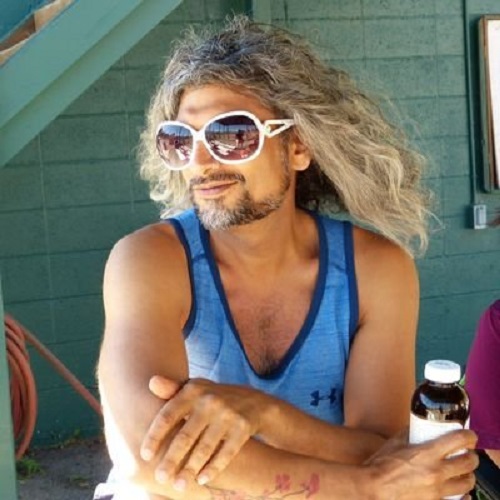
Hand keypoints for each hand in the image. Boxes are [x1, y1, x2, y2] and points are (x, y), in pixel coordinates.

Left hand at [140, 376, 269, 489]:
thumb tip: (151, 382)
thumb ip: (172, 389)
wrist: (253, 401)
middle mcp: (210, 400)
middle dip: (171, 459)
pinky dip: (213, 468)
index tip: (145, 455)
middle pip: (186, 435)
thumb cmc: (212, 399)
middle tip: (160, 477)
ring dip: (190, 469)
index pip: (169, 414)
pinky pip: (226, 453)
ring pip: (205, 447)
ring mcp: (228, 414)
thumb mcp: (194, 390)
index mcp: (193, 390)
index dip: (155, 436)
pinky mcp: (243, 427)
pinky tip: (201, 480)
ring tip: (178, 485)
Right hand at [365, 429, 478, 499]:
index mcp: (427, 453)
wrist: (374, 488)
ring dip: (468, 476)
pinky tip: (459, 492)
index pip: (459, 440)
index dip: (469, 436)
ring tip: (463, 473)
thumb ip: (409, 433)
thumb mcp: (395, 443)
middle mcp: (436, 472)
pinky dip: (462, 496)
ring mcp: (437, 491)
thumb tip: (417, 426)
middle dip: (471, 456)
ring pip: (467, 484)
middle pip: (468, 463)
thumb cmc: (381, 465)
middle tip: (467, 454)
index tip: (469, 436)